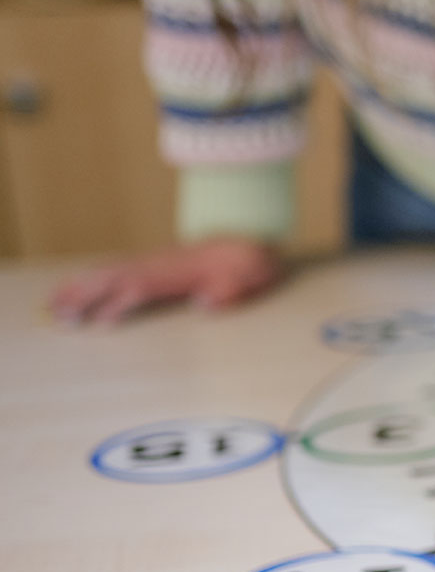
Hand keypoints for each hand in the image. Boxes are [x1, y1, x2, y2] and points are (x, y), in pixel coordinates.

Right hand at [49, 238, 281, 324]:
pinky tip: (73, 289)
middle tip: (57, 316)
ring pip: (106, 274)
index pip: (138, 289)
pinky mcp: (149, 264)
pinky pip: (113, 270)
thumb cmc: (243, 269)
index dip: (117, 306)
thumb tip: (204, 304)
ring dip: (78, 288)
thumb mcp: (244, 282)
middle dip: (82, 296)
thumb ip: (227, 294)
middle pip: (111, 279)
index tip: (97, 324)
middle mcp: (156, 266)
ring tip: (52, 306)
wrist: (245, 247)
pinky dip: (89, 278)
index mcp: (175, 274)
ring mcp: (150, 263)